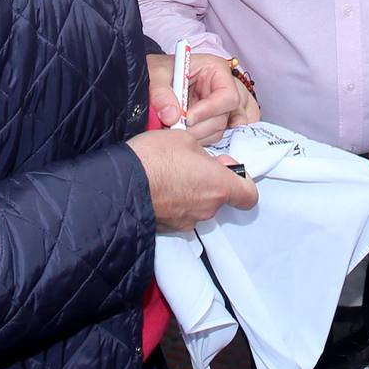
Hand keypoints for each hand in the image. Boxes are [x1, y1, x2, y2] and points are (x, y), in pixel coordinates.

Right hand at [130, 128, 258, 230]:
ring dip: (191, 192)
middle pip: (220, 198)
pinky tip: (159, 187)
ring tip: (170, 174)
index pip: (249, 196)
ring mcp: (187, 221)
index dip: (243, 184)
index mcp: (219, 186)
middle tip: (192, 164)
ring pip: (199, 206)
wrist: (119, 184)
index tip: (231, 172)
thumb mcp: (185, 139)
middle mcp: (207, 209)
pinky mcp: (168, 228)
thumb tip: (207, 161)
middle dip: (210, 182)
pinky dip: (174, 202)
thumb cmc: (154, 158)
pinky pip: (179, 214)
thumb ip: (205, 153)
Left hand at [147, 51, 257, 141]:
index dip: (210, 109)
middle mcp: (220, 89)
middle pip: (224, 116)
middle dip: (199, 126)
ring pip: (217, 130)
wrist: (150, 78)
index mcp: (216, 70)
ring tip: (174, 128)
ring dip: (196, 134)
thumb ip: (161, 94)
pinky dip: (196, 138)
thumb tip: (171, 116)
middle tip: (176, 127)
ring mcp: (216, 107)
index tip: (188, 118)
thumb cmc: (159, 69)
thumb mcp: (156, 74)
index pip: (227, 95)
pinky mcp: (209, 120)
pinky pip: (210, 136)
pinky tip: (181, 132)